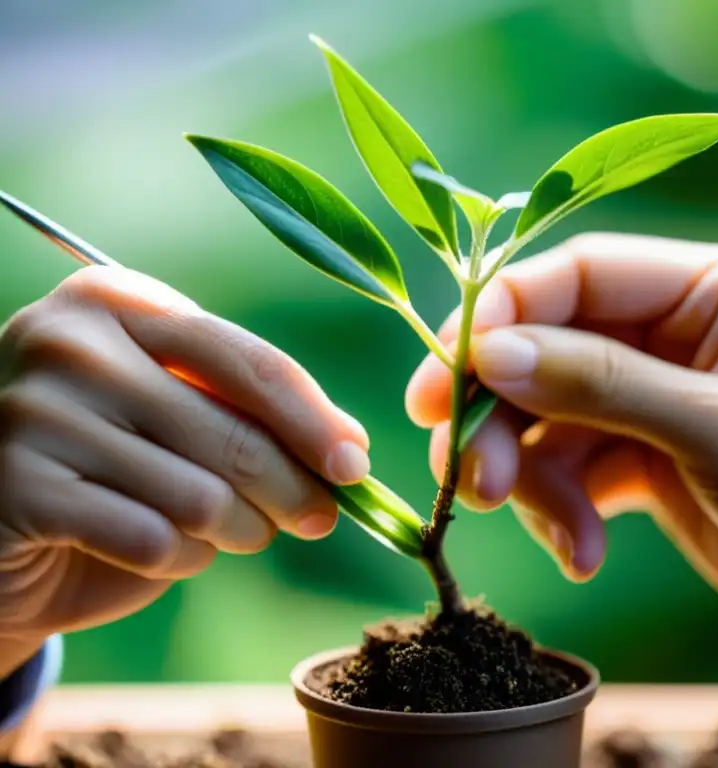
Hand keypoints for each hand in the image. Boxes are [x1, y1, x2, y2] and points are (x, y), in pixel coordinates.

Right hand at [0, 265, 369, 670]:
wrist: (1, 524)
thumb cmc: (111, 459)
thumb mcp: (180, 412)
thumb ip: (251, 415)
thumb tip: (349, 445)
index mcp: (120, 301)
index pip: (250, 362)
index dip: (315, 420)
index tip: (355, 465)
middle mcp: (71, 342)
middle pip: (235, 435)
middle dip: (294, 490)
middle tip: (318, 518)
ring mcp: (36, 412)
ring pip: (202, 498)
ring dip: (239, 532)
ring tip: (232, 533)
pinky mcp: (18, 488)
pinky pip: (153, 541)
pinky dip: (180, 560)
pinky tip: (163, 550)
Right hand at [406, 233, 717, 663]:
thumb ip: (601, 383)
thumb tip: (490, 350)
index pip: (582, 273)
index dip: (502, 318)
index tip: (446, 379)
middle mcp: (691, 328)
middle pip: (556, 346)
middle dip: (504, 410)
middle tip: (461, 471)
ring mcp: (672, 395)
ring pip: (560, 414)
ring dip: (533, 473)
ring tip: (547, 529)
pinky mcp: (662, 456)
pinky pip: (584, 466)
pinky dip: (568, 508)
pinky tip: (583, 553)